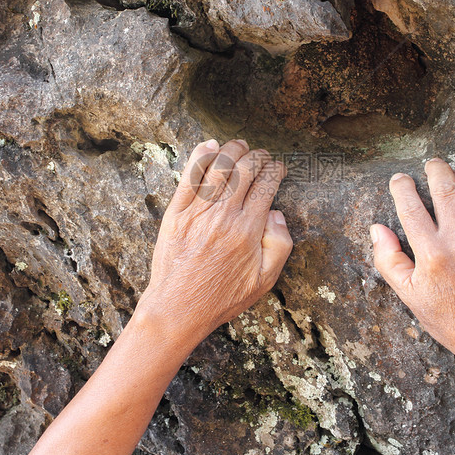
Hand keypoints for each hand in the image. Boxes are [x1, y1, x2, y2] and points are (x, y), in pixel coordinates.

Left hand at [138, 139, 292, 345]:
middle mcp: (223, 216)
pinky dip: (200, 157)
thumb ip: (280, 246)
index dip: (275, 171)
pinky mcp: (175, 214)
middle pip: (245, 170)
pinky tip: (210, 145)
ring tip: (241, 144)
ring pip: (218, 166)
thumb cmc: (222, 298)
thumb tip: (277, 214)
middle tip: (263, 156)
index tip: (278, 168)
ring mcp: (197, 213)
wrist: (178, 309)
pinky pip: (188, 177)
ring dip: (233, 149)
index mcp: (248, 230)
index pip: (266, 186)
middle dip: (259, 156)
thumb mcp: (265, 281)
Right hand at [370, 158, 454, 373]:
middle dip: (433, 169)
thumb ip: (389, 260)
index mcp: (430, 255)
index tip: (400, 180)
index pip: (411, 206)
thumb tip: (377, 228)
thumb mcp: (409, 295)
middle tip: (429, 165)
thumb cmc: (449, 318)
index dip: (402, 186)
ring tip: (451, 173)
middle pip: (443, 188)